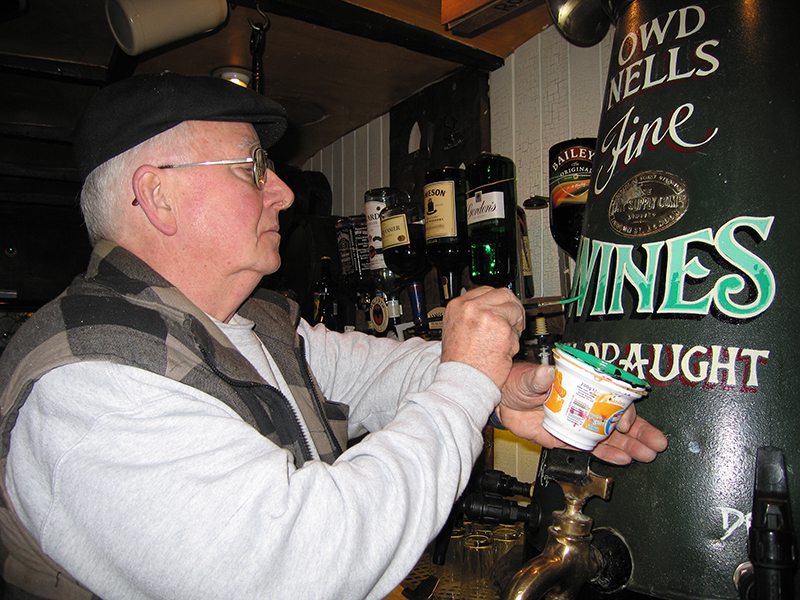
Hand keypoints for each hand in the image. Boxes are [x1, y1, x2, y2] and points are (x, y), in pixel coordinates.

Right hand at [440, 286, 524, 387]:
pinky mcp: (502, 328)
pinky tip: (502, 351)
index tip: (502, 311)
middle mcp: (471, 307)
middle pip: (504, 295)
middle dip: (511, 309)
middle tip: (509, 326)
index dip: (498, 302)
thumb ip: (472, 315)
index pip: (486, 290)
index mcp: (457, 306)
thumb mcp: (456, 329)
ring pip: (514, 309)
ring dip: (514, 326)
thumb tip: (489, 306)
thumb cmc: (459, 363)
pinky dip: (515, 342)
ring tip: (502, 342)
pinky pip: (518, 330)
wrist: (462, 382)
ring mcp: (487, 316)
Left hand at [497, 362, 667, 465]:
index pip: (611, 395)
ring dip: (631, 445)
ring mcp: (582, 422)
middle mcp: (587, 403)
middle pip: (620, 417)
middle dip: (640, 431)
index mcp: (582, 384)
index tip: (626, 422)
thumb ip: (538, 378)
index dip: (622, 409)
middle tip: (657, 443)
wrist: (504, 402)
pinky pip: (595, 447)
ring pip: (613, 435)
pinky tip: (624, 458)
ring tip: (648, 454)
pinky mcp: (573, 438)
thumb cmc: (519, 382)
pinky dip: (610, 454)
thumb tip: (547, 374)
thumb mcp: (528, 377)